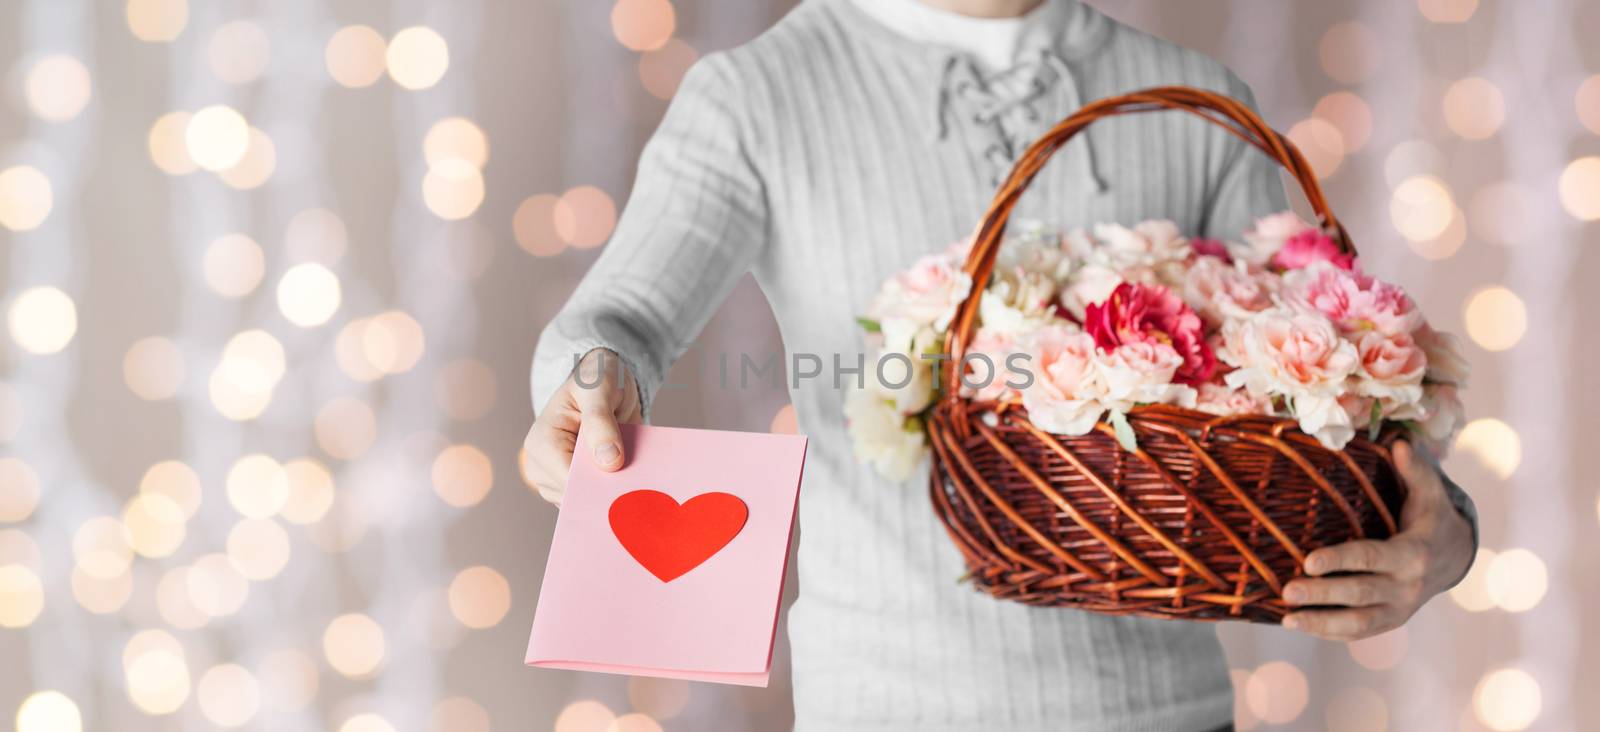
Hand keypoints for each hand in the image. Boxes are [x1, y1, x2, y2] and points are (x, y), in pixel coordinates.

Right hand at [523, 348, 642, 506]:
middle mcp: (543, 467)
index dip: (599, 482)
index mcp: (541, 443)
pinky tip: (631, 476)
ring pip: (589, 502)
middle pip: (579, 495)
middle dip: (608, 488)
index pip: (569, 479)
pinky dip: (615, 490)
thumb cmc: (596, 378)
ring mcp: (558, 479)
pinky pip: (596, 498)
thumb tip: (609, 462)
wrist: (604, 382)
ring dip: (614, 490)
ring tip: (635, 471)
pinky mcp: (576, 484)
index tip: (628, 479)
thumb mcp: (599, 389)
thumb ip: (601, 421)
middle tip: (638, 477)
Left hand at [1281, 440, 1473, 639]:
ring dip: (1321, 622)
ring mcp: (1400, 609)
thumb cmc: (1431, 517)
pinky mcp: (1390, 621)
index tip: (1308, 561)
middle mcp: (1407, 586)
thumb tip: (1399, 443)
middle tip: (1286, 590)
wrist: (1455, 557)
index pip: (1371, 558)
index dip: (1340, 561)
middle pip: (1359, 594)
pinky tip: (1299, 625)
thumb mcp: (1429, 493)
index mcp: (1413, 553)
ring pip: (1358, 622)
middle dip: (1322, 595)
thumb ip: (1415, 470)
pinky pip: (1359, 632)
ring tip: (1286, 618)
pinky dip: (1329, 632)